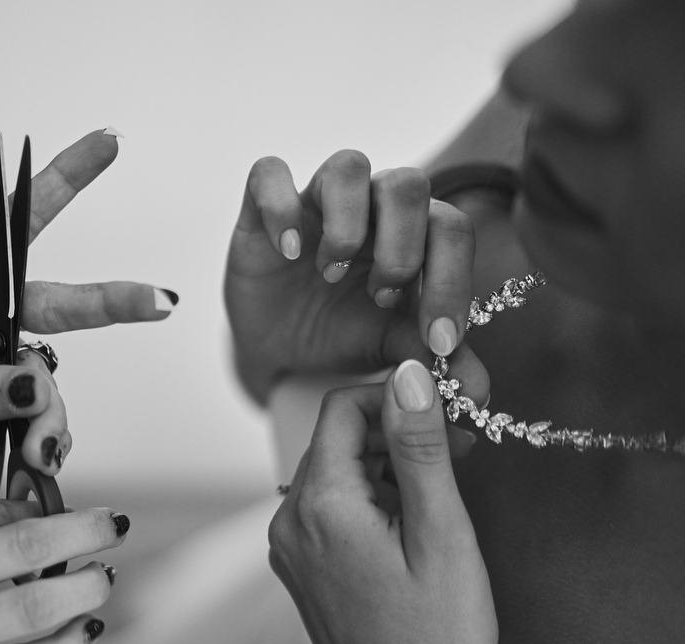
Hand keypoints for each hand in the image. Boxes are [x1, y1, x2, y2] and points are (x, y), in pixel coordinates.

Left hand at [0, 129, 174, 477]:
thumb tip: (35, 388)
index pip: (14, 220)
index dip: (63, 179)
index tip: (108, 144)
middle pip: (63, 301)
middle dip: (113, 305)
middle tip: (161, 304)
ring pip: (51, 378)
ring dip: (50, 418)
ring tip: (34, 453)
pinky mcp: (5, 394)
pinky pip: (43, 412)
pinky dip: (43, 437)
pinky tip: (33, 458)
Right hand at [224, 151, 487, 403]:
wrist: (282, 352)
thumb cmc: (344, 336)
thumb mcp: (391, 348)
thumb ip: (431, 354)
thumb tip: (474, 385)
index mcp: (415, 231)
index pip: (450, 229)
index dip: (452, 279)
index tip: (439, 340)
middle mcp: (371, 205)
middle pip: (406, 184)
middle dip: (402, 247)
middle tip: (382, 298)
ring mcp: (316, 201)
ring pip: (348, 166)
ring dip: (348, 224)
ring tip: (332, 273)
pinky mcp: (262, 207)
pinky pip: (269, 173)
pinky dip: (280, 208)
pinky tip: (287, 252)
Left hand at [268, 361, 495, 643]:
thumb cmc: (435, 638)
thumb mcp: (441, 533)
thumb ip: (420, 448)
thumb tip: (409, 375)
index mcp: (318, 506)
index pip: (341, 408)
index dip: (395, 398)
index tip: (446, 414)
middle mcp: (288, 523)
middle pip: (336, 441)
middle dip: (394, 435)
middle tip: (459, 452)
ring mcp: (289, 550)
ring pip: (335, 476)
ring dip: (386, 470)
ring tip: (442, 498)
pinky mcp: (300, 571)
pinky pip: (330, 511)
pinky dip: (370, 503)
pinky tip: (412, 529)